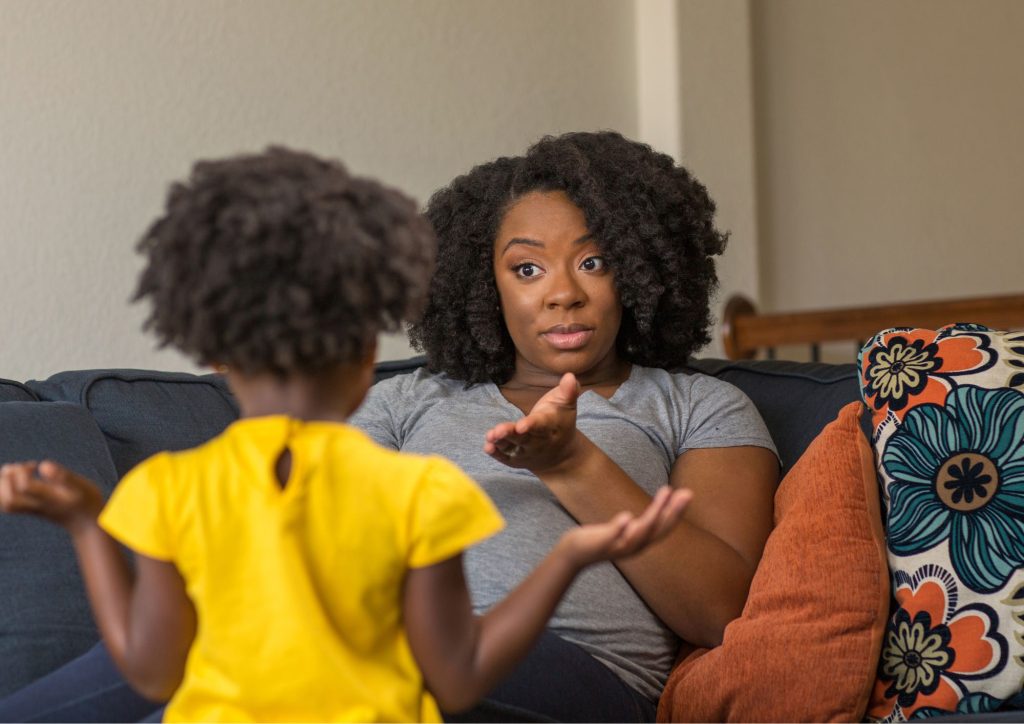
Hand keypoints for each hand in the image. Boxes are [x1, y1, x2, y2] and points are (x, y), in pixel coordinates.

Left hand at [0, 460, 104, 531]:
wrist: (87, 523)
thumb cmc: (86, 501)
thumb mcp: (82, 486)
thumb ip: (63, 477)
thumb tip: (42, 465)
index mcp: (50, 499)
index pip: (24, 487)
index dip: (22, 472)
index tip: (35, 465)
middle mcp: (37, 506)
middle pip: (9, 498)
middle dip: (7, 479)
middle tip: (20, 467)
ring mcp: (32, 509)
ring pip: (6, 503)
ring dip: (3, 485)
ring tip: (13, 471)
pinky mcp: (30, 509)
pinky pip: (9, 504)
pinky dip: (6, 491)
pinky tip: (16, 479)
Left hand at [484, 373, 580, 472]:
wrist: (561, 453)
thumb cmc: (560, 421)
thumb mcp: (566, 405)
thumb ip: (568, 391)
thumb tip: (570, 376)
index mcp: (549, 426)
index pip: (540, 425)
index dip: (531, 425)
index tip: (521, 425)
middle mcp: (537, 441)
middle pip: (523, 438)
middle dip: (510, 434)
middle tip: (497, 431)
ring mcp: (526, 451)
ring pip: (512, 448)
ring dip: (500, 443)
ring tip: (490, 436)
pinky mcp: (516, 458)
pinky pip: (505, 457)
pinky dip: (496, 454)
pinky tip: (487, 447)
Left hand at [558, 486, 693, 567]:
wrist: (574, 553)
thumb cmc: (601, 539)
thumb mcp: (626, 531)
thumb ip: (641, 525)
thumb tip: (659, 509)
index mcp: (641, 541)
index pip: (664, 526)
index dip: (677, 511)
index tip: (688, 493)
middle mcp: (634, 546)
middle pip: (659, 529)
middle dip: (674, 511)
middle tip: (688, 493)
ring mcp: (617, 546)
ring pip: (640, 533)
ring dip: (654, 514)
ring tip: (665, 493)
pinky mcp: (600, 545)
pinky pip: (612, 537)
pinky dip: (620, 528)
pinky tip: (627, 516)